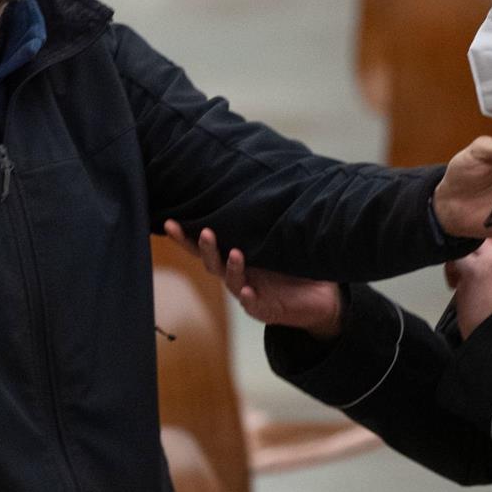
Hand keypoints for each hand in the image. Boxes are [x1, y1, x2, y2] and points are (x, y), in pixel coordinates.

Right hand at [162, 220, 344, 339]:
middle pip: (212, 262)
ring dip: (231, 267)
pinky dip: (249, 297)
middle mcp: (237, 275)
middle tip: (205, 232)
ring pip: (231, 281)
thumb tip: (264, 182)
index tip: (170, 223)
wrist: (321, 299)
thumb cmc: (296, 266)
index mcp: (236, 257)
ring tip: (235, 253)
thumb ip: (269, 221)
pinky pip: (252, 304)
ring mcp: (248, 292)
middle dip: (205, 248)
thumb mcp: (282, 240)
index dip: (186, 237)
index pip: (206, 245)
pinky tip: (248, 291)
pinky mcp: (264, 309)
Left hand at [447, 227, 491, 338]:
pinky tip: (457, 283)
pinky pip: (453, 254)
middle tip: (470, 254)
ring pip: (466, 235)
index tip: (484, 230)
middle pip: (485, 222)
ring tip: (462, 270)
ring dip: (460, 251)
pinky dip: (450, 268)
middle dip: (471, 235)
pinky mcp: (473, 267)